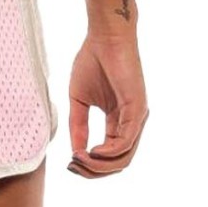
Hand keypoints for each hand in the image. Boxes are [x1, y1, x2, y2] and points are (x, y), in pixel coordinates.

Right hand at [67, 32, 149, 176]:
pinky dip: (108, 152)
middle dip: (94, 171)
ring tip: (79, 161)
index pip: (109, 155)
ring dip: (100, 165)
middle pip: (118, 162)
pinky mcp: (138, 110)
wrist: (105, 35)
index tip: (69, 164)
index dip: (90, 165)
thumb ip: (79, 126)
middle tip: (73, 167)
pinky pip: (126, 141)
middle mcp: (131, 123)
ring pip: (123, 157)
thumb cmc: (92, 60)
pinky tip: (92, 152)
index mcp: (118, 121)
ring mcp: (137, 118)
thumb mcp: (79, 99)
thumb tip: (76, 153)